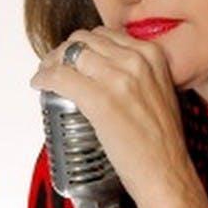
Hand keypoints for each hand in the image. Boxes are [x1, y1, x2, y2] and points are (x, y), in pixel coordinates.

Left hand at [30, 27, 207, 207]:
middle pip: (85, 40)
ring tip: (46, 75)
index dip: (84, 45)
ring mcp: (118, 79)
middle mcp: (136, 60)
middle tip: (55, 66)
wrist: (167, 173)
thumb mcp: (159, 91)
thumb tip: (106, 69)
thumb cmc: (163, 143)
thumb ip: (138, 73)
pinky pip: (60, 78)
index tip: (75, 57)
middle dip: (65, 51)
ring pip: (71, 54)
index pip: (106, 34)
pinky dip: (44, 78)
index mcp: (152, 55)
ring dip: (51, 62)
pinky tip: (40, 84)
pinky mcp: (100, 100)